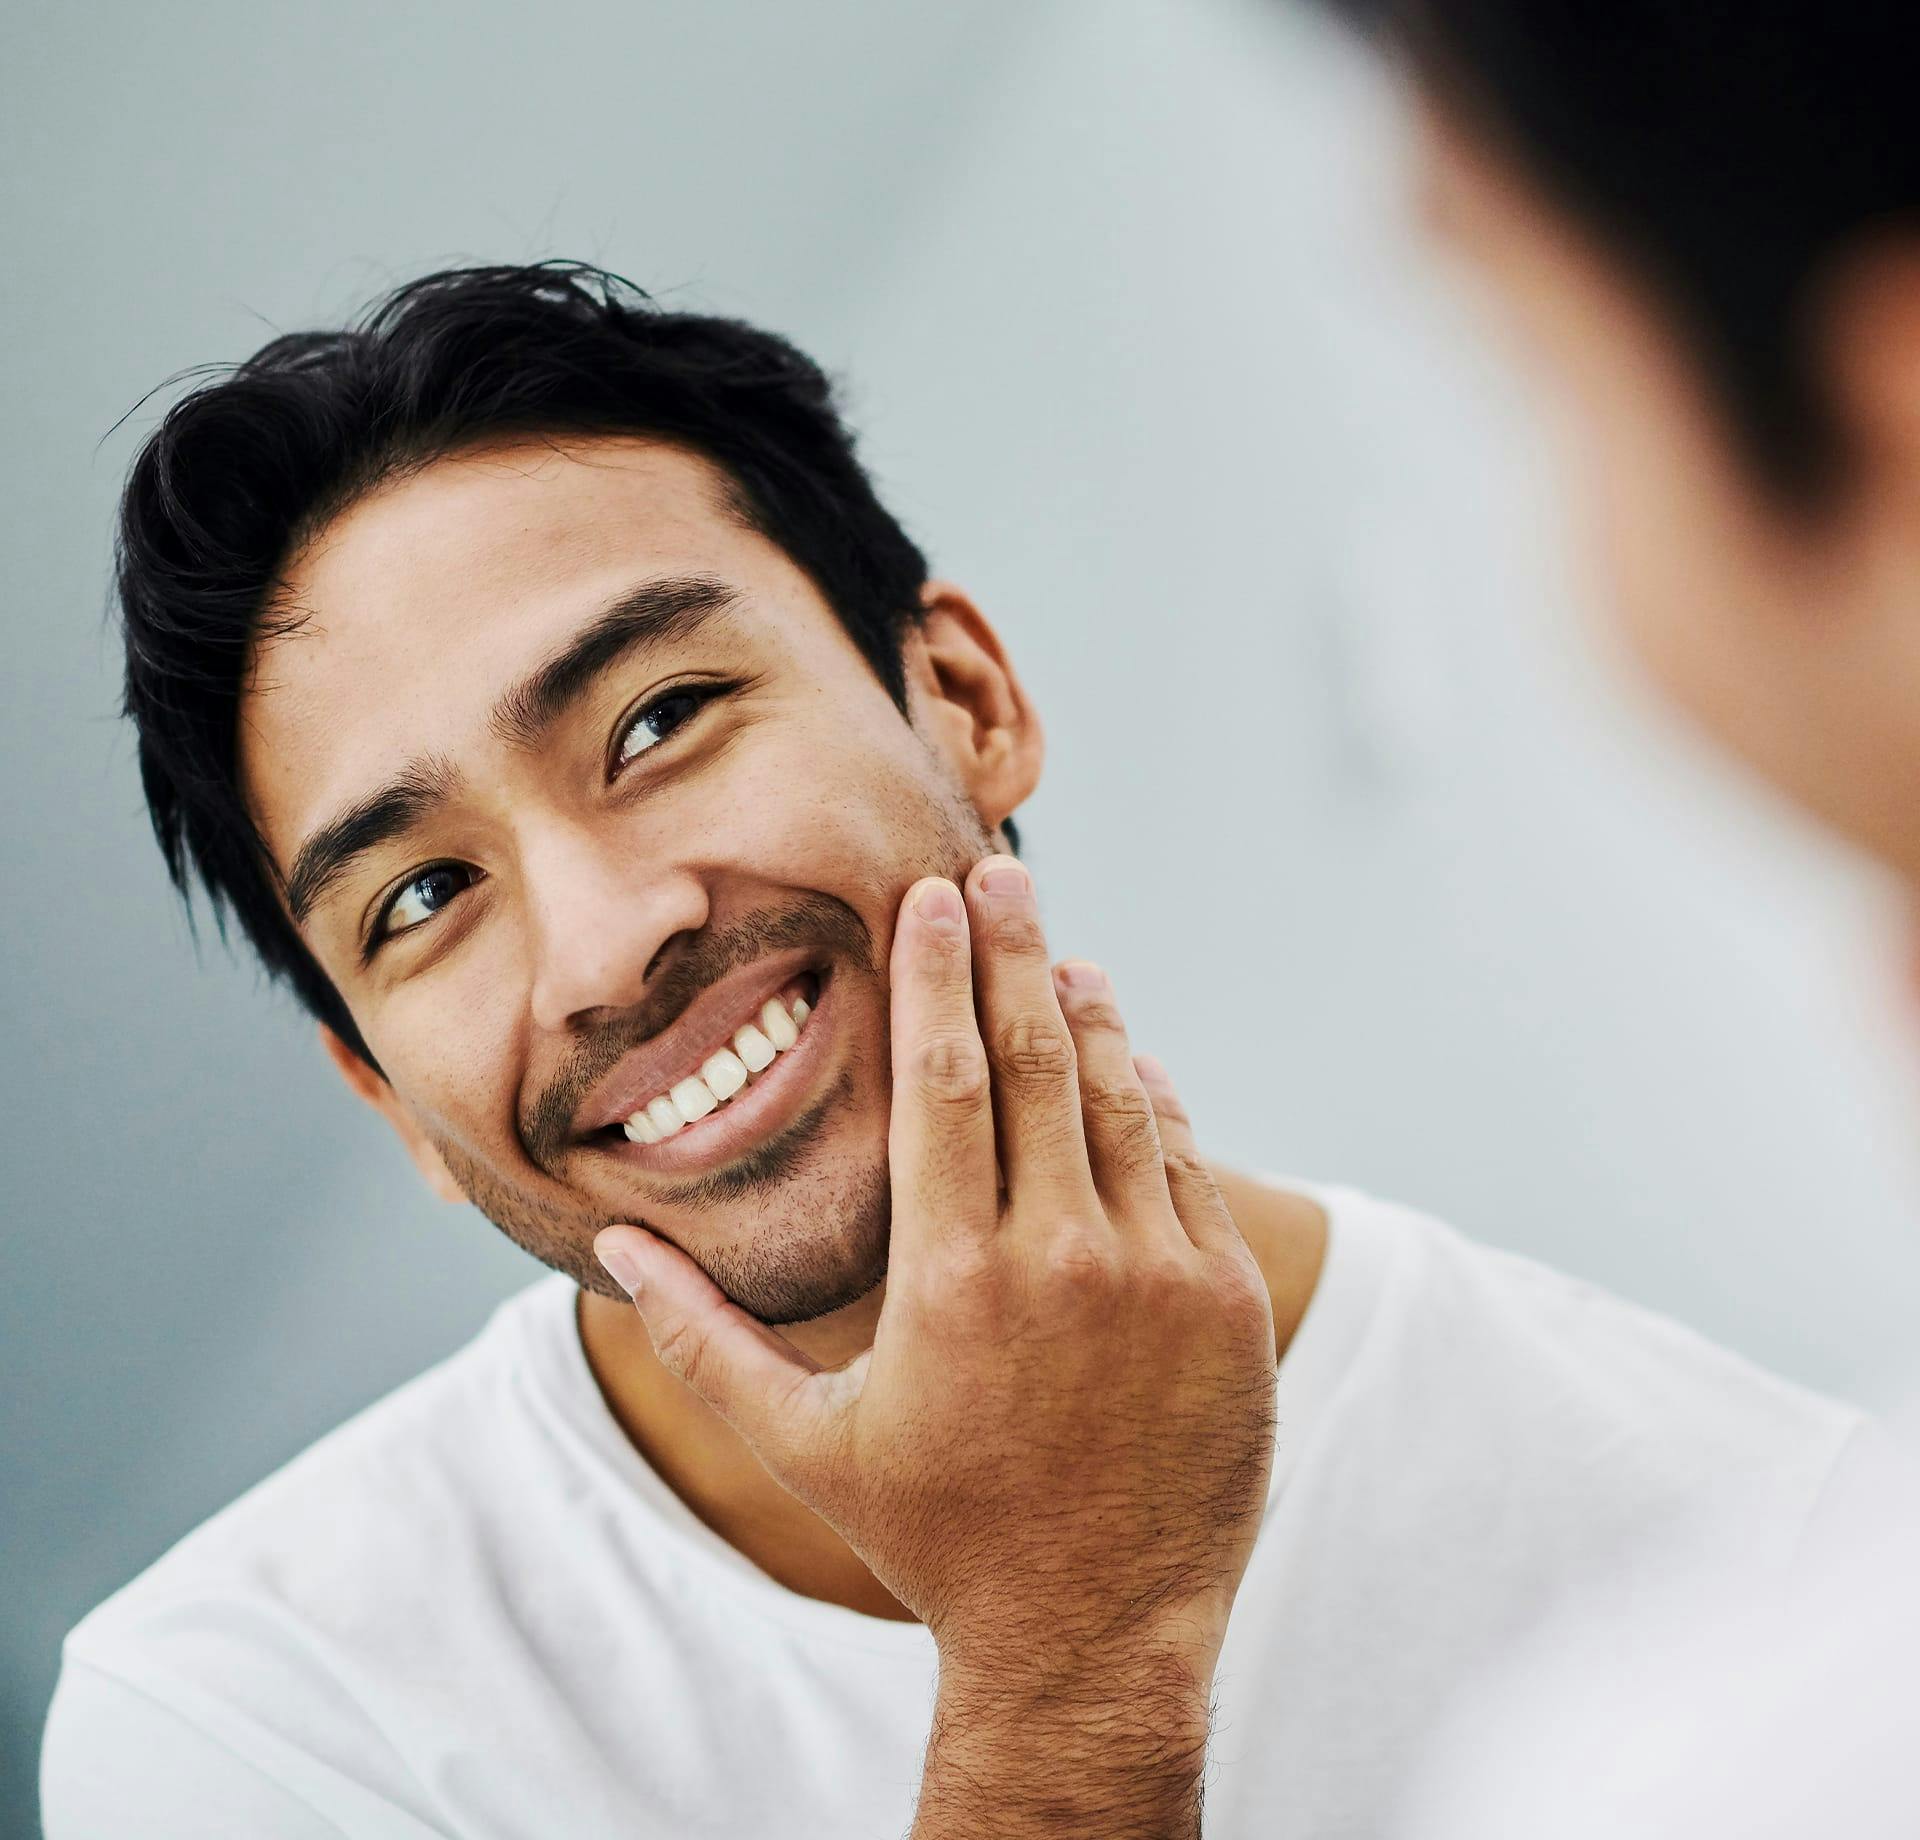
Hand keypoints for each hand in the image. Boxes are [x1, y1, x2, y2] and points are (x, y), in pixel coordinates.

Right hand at [595, 857, 1277, 1830]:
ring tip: (1061, 953)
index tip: (931, 898)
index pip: (946, 1078)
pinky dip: (1153, 1103)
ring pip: (1122, 1099)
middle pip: (1039, 1058)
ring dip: (1090, 1014)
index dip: (936, 974)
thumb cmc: (937, 1538)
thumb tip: (610, 1253)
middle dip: (1015, 950)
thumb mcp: (805, 1446)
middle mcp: (1064, 1258)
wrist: (1096, 1636)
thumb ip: (700, 1340)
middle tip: (999, 873)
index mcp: (952, 1277)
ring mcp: (1161, 1275)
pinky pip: (1185, 1167)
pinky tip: (1128, 1063)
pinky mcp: (1226, 1302)